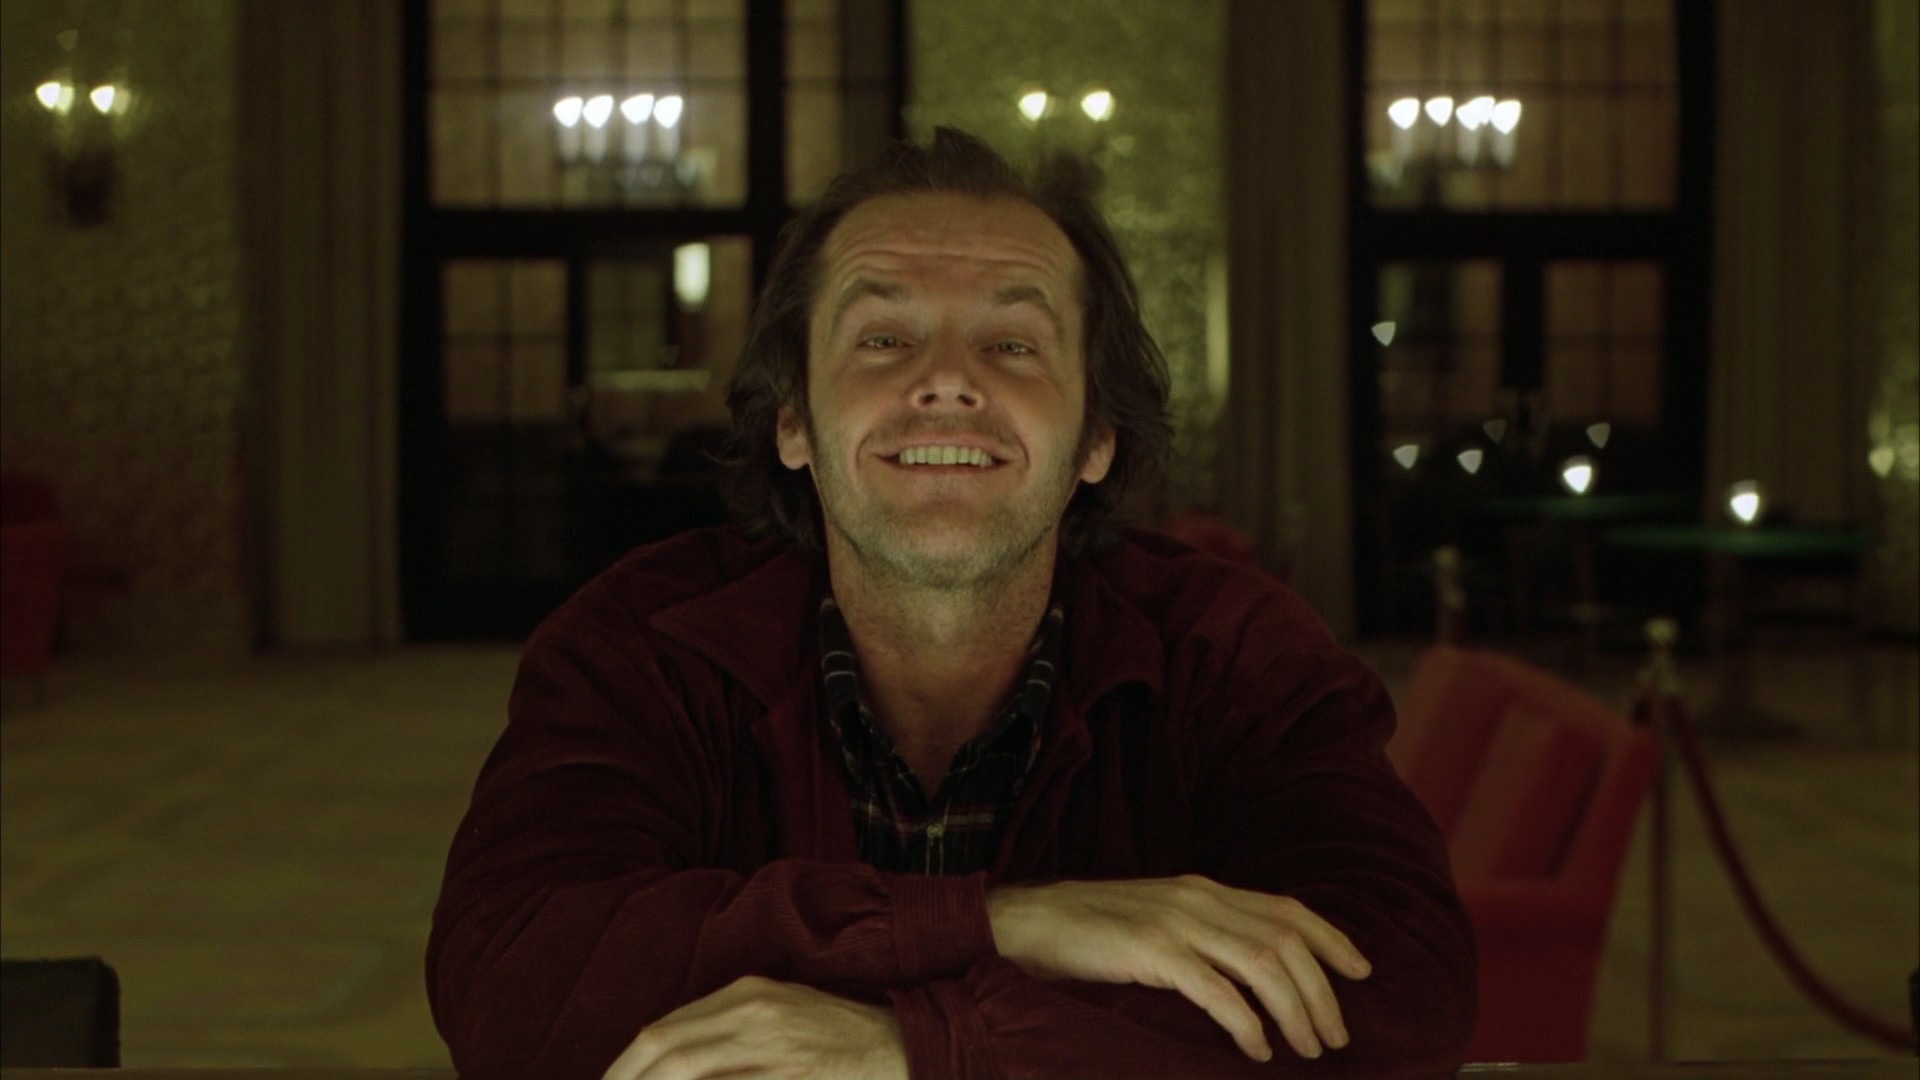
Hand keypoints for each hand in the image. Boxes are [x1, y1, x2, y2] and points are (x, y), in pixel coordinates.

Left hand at [601, 976, 907, 1079]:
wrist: (902, 1043)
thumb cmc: (838, 1032)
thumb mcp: (780, 1010)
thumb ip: (728, 1025)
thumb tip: (671, 1056)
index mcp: (747, 992)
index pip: (664, 1029)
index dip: (626, 1065)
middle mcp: (754, 1013)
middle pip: (666, 1049)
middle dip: (626, 1079)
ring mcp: (773, 1048)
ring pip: (690, 1073)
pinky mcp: (792, 1077)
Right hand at [987, 875, 1370, 1062]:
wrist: (1029, 922)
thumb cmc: (1092, 931)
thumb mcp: (1159, 919)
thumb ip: (1204, 932)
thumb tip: (1255, 970)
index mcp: (1203, 888)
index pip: (1286, 908)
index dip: (1332, 938)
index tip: (1362, 972)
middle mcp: (1198, 898)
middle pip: (1285, 940)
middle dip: (1322, 991)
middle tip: (1335, 1037)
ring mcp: (1175, 922)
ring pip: (1262, 963)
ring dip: (1295, 1010)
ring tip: (1307, 1049)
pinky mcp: (1151, 951)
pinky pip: (1215, 990)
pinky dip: (1246, 1022)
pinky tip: (1257, 1048)